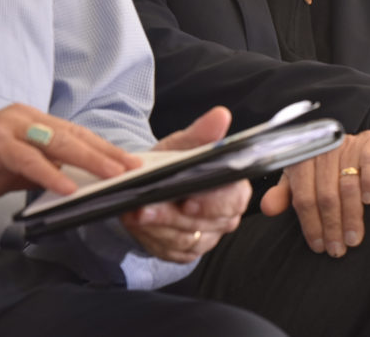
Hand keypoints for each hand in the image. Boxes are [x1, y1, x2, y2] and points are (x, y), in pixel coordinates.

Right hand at [0, 103, 139, 199]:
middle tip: (131, 167)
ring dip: (89, 160)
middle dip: (106, 153)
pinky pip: (29, 159)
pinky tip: (67, 187)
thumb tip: (77, 179)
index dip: (105, 147)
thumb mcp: (18, 167)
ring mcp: (10, 127)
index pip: (79, 133)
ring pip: (59, 143)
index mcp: (35, 120)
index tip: (129, 160)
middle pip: (75, 135)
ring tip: (112, 175)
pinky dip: (50, 174)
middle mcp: (26, 118)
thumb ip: (45, 168)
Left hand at [120, 107, 250, 263]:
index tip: (188, 201)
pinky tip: (137, 225)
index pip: (231, 200)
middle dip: (174, 217)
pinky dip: (151, 239)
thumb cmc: (177, 164)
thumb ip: (202, 134)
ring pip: (184, 238)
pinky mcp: (186, 252)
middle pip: (205, 223)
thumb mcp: (185, 145)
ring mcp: (206, 237)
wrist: (157, 184)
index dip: (210, 203)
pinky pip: (170, 251)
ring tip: (135, 214)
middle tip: (147, 208)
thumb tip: (220, 115)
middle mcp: (225, 217)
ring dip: (157, 227)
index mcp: (234, 188)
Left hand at [260, 131, 369, 258]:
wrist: (359, 141)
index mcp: (303, 160)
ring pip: (348, 184)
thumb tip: (267, 208)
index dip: (311, 225)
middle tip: (338, 249)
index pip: (304, 198)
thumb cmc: (326, 166)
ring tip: (353, 238)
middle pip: (326, 195)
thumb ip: (286, 194)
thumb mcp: (302, 177)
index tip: (319, 247)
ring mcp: (348, 145)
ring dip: (351, 215)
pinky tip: (369, 200)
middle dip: (332, 226)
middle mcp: (324, 151)